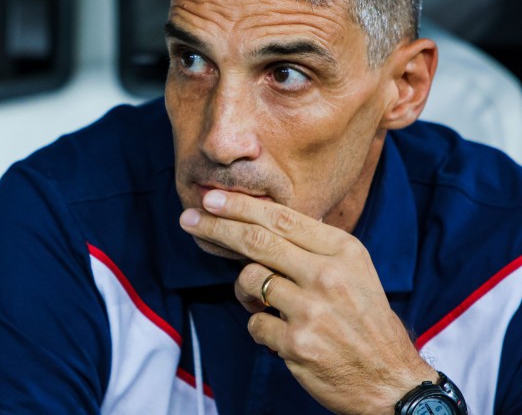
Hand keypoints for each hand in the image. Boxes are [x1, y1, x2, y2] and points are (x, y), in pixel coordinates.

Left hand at [180, 190, 437, 414]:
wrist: (391, 380)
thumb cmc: (365, 321)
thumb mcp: (353, 271)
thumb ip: (312, 248)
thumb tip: (257, 224)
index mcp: (343, 251)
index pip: (281, 218)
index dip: (240, 206)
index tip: (211, 200)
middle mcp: (328, 276)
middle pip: (257, 241)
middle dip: (216, 227)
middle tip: (189, 219)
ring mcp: (312, 310)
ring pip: (249, 281)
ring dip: (244, 291)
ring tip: (262, 303)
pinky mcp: (297, 343)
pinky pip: (254, 324)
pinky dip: (260, 328)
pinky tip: (280, 333)